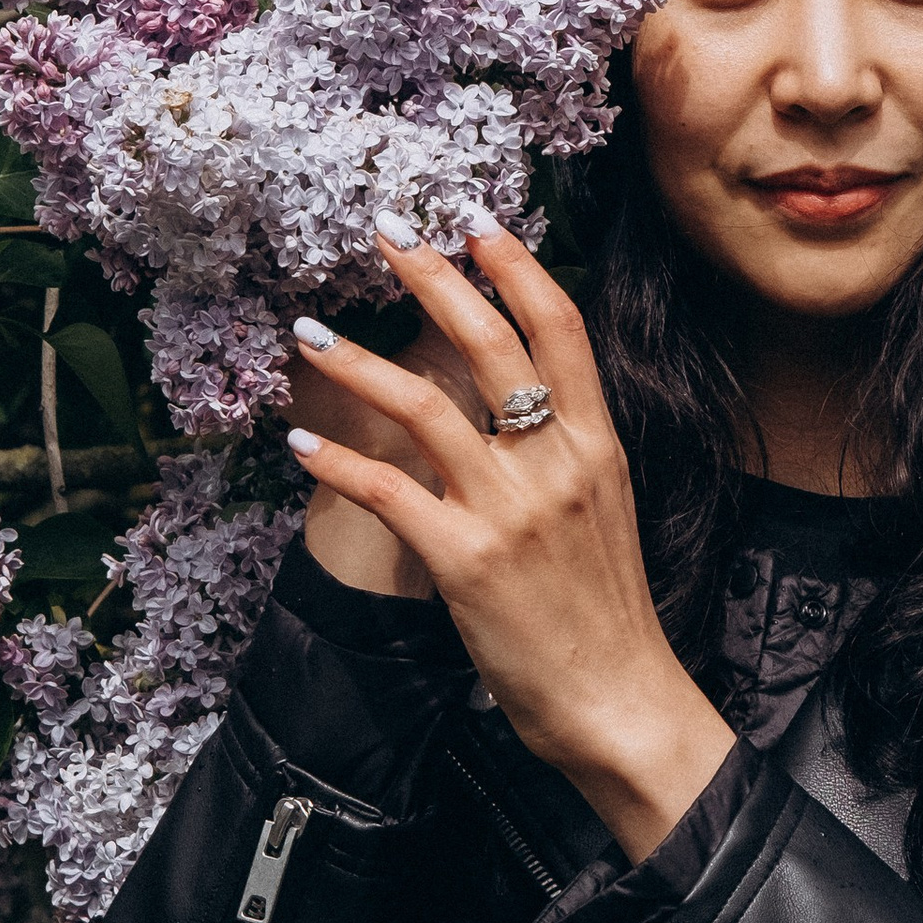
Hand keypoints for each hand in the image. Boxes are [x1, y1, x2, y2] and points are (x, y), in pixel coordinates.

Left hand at [285, 219, 735, 862]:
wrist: (622, 701)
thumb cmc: (608, 615)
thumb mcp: (605, 511)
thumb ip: (563, 453)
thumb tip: (515, 405)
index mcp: (598, 445)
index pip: (561, 328)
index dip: (516, 267)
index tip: (476, 221)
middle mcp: (558, 463)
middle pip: (489, 343)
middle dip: (433, 277)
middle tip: (387, 231)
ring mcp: (511, 510)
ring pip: (424, 406)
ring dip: (355, 363)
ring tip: (309, 332)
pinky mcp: (466, 561)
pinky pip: (388, 491)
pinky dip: (338, 461)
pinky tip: (301, 442)